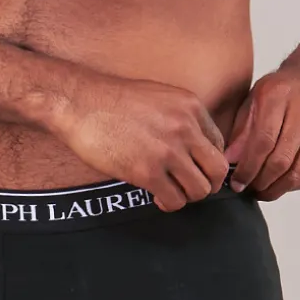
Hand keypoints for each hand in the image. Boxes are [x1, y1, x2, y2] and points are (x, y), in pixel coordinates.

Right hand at [54, 73, 229, 211]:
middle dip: (207, 183)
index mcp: (190, 107)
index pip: (218, 144)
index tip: (195, 168)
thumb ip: (180, 117)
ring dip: (187, 195)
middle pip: (217, 170)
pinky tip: (156, 196)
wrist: (80, 102)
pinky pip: (174, 200)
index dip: (207, 161)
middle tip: (190, 186)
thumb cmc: (113, 99)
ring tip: (171, 190)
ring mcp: (168, 151)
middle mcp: (185, 128)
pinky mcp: (147, 172)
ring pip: (200, 190)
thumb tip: (192, 144)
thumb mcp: (159, 96)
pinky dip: (168, 203)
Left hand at [223, 67, 299, 199]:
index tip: (236, 182)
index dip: (248, 167)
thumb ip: (242, 129)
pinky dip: (291, 184)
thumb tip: (229, 161)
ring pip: (297, 171)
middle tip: (247, 189)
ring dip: (276, 188)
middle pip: (281, 159)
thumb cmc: (283, 89)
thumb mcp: (255, 98)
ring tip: (261, 191)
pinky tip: (278, 183)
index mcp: (279, 95)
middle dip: (260, 181)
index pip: (263, 140)